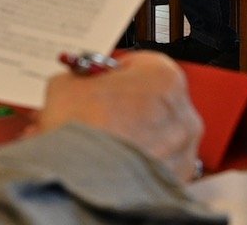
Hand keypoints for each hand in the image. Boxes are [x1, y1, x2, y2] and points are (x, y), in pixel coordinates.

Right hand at [35, 51, 201, 182]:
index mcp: (163, 76)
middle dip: (117, 108)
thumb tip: (74, 87)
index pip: (136, 64)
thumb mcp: (64, 85)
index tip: (93, 83)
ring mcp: (182, 151)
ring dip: (121, 137)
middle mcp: (182, 113)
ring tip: (86, 145)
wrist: (87, 181)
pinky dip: (127, 164)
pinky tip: (99, 164)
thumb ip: (77, 80)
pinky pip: (149, 165)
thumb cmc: (85, 131)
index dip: (108, 74)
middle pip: (146, 103)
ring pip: (148, 137)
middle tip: (87, 114)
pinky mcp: (173, 181)